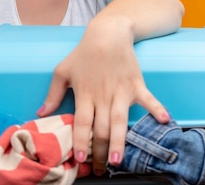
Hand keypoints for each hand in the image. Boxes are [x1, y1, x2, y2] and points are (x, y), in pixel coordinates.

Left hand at [37, 22, 168, 175]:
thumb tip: (41, 112)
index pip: (82, 123)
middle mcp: (102, 96)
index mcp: (84, 94)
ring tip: (119, 160)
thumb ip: (53, 94)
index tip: (79, 159)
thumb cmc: (83, 53)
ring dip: (120, 142)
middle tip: (100, 169)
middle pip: (101, 129)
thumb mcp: (62, 71)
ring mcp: (120, 91)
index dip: (80, 142)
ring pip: (120, 121)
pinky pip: (148, 99)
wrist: (107, 34)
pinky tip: (163, 121)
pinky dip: (156, 109)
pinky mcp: (136, 84)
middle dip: (100, 152)